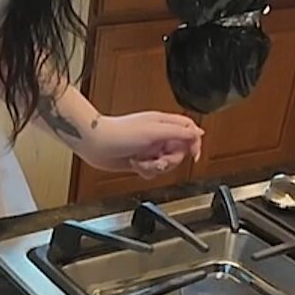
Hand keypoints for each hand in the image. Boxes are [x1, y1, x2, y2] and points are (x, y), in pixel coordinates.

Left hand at [80, 112, 202, 178]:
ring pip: (165, 164)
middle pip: (179, 152)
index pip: (189, 131)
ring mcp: (149, 149)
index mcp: (164, 124)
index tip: (194, 155)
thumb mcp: (155, 131)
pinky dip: (145, 170)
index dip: (195, 143)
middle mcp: (158, 136)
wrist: (95, 145)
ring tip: (141, 162)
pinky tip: (134, 165)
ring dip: (154, 167)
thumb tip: (199, 133)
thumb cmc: (119, 134)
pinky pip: (152, 171)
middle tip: (157, 161)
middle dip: (169, 160)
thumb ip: (179, 132)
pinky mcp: (139, 161)